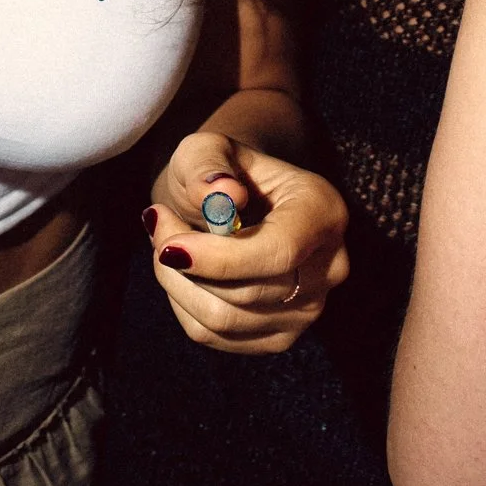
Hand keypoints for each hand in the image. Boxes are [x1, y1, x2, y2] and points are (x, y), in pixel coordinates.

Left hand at [144, 128, 348, 353]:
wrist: (232, 198)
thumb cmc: (220, 170)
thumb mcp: (207, 148)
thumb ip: (209, 164)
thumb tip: (222, 193)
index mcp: (322, 210)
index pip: (279, 251)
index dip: (221, 258)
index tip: (169, 246)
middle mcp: (328, 266)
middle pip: (249, 291)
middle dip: (187, 263)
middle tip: (157, 223)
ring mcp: (308, 309)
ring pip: (227, 319)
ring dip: (178, 284)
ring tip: (165, 243)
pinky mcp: (280, 336)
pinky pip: (216, 337)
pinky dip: (185, 305)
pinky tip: (182, 272)